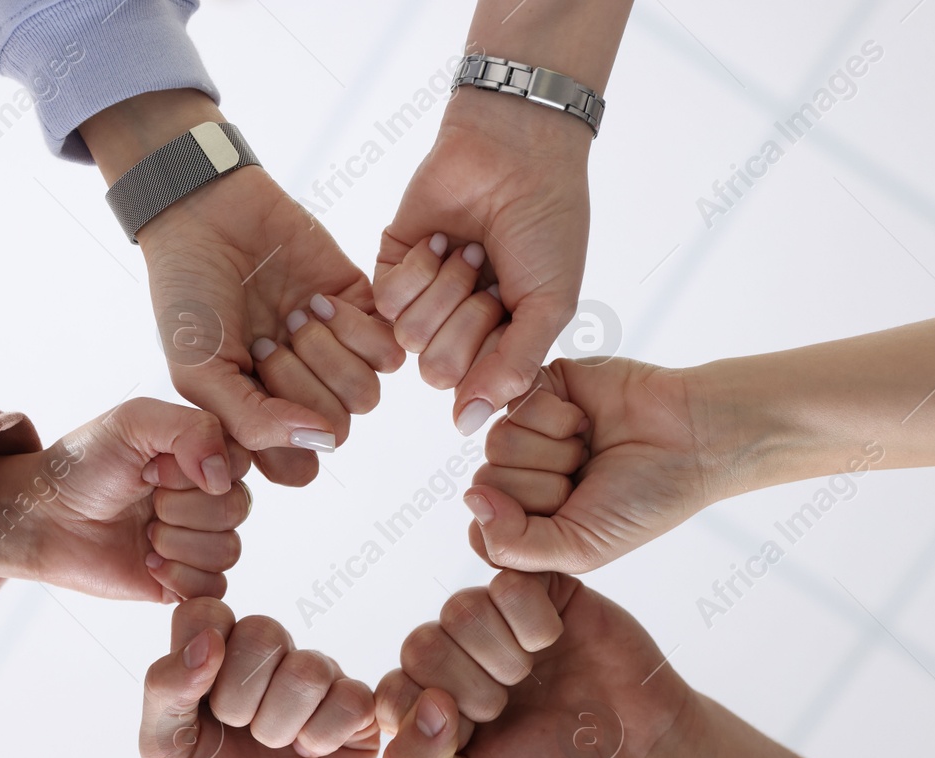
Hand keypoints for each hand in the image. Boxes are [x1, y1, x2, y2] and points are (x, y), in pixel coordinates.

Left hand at [0, 397, 250, 600]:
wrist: (43, 518)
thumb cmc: (82, 466)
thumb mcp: (134, 422)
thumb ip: (192, 429)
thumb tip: (224, 476)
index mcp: (202, 456)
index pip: (240, 463)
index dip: (197, 469)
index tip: (154, 467)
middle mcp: (206, 498)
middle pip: (236, 508)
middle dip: (181, 507)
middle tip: (143, 501)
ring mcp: (197, 541)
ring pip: (228, 550)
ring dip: (176, 542)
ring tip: (142, 534)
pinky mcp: (184, 581)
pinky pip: (213, 588)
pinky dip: (178, 576)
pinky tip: (147, 562)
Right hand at [82, 92, 403, 488]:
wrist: (208, 214)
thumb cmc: (189, 297)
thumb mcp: (199, 371)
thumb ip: (251, 422)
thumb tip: (321, 442)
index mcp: (262, 419)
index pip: (299, 467)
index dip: (282, 439)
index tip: (247, 390)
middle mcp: (303, 394)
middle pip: (338, 430)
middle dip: (299, 386)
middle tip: (264, 341)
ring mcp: (335, 355)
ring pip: (367, 395)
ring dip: (326, 356)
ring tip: (291, 318)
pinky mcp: (364, 314)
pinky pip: (388, 350)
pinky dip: (353, 327)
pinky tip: (316, 300)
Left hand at [140, 598, 378, 757]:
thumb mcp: (161, 750)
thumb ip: (166, 688)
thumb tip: (209, 639)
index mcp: (214, 658)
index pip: (207, 612)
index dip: (203, 653)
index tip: (200, 703)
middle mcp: (267, 663)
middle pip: (264, 631)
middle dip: (242, 695)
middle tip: (239, 733)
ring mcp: (316, 687)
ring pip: (309, 667)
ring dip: (282, 722)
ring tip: (276, 750)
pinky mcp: (358, 716)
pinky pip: (352, 696)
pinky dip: (324, 735)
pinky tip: (311, 757)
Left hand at [375, 89, 590, 435]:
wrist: (517, 153)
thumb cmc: (546, 227)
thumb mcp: (548, 307)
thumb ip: (513, 372)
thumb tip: (469, 426)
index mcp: (499, 345)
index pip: (475, 389)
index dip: (493, 350)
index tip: (516, 307)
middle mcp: (458, 330)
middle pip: (437, 370)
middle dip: (468, 318)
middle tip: (490, 275)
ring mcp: (423, 301)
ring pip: (409, 337)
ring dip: (445, 289)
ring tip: (469, 252)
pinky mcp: (391, 269)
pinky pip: (385, 302)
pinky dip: (418, 268)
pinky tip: (441, 240)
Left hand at [376, 569, 693, 757]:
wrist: (638, 755)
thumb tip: (423, 703)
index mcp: (426, 709)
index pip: (388, 692)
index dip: (426, 712)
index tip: (472, 732)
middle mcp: (452, 660)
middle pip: (420, 644)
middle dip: (469, 686)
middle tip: (505, 707)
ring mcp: (492, 623)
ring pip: (460, 609)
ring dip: (501, 654)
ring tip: (529, 677)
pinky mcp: (535, 593)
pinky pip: (507, 583)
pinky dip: (532, 620)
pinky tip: (553, 643)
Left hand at [464, 357, 725, 572]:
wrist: (693, 442)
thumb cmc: (643, 501)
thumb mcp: (579, 549)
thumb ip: (514, 545)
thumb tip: (471, 500)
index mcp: (525, 519)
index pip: (482, 530)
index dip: (527, 527)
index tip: (573, 520)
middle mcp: (519, 475)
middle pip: (488, 483)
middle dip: (547, 487)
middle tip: (589, 478)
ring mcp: (525, 430)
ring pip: (498, 444)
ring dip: (556, 452)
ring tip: (590, 450)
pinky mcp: (537, 387)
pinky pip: (515, 404)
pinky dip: (557, 418)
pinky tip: (585, 422)